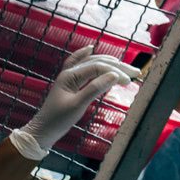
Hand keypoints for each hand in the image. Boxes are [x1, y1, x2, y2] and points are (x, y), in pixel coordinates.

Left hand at [22, 46, 137, 151]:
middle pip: (96, 62)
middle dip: (117, 66)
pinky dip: (86, 56)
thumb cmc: (58, 120)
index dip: (114, 72)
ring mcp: (68, 77)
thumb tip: (113, 76)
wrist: (43, 131)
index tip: (129, 81)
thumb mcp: (78, 105)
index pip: (97, 67)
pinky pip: (79, 65)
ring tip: (126, 67)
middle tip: (136, 72)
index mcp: (70, 76)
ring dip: (109, 64)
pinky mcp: (69, 83)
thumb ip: (95, 89)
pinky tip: (90, 48)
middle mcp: (69, 73)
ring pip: (91, 63)